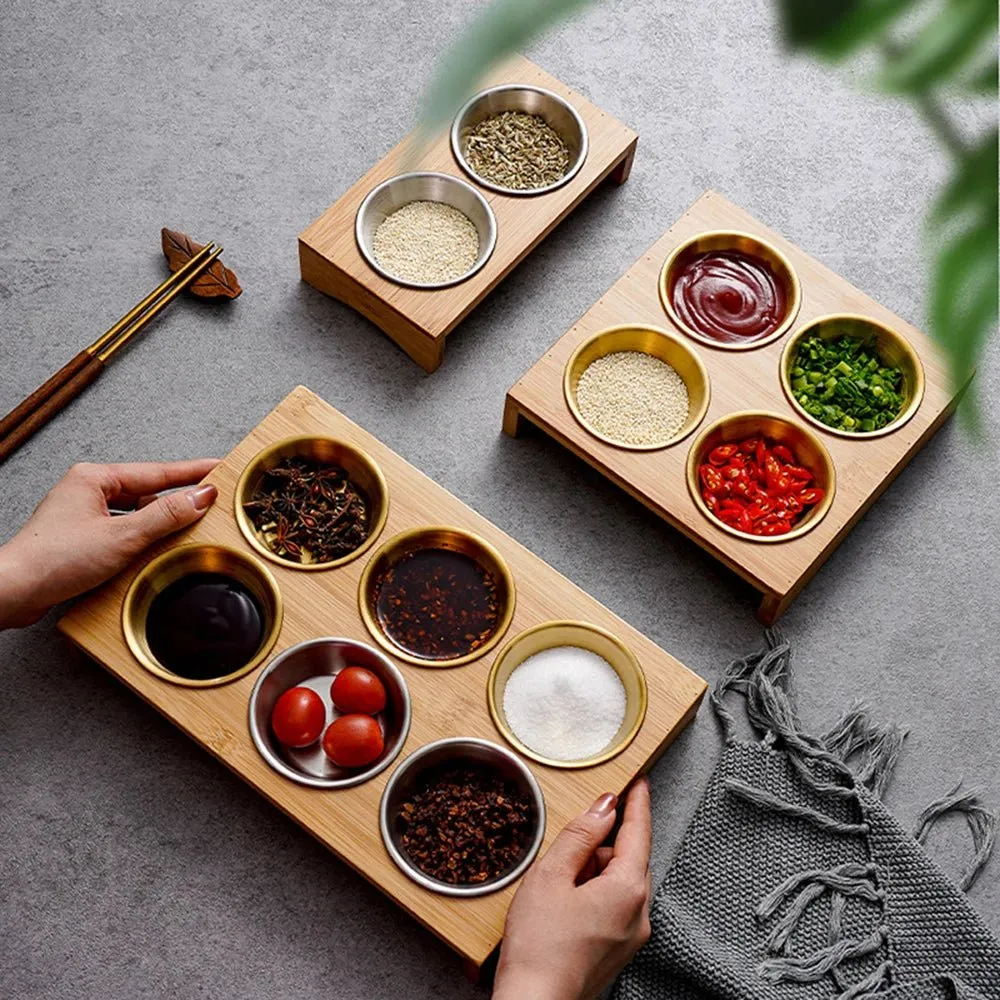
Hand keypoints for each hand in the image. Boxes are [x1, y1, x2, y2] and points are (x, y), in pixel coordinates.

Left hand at [0, 459, 218, 627]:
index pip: (156, 471)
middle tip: (209, 501)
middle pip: (147, 491)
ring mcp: (83, 513)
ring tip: (187, 527)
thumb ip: (166, 516)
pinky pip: (123, 529)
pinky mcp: (82, 537)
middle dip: (177, 499)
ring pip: (135, 512)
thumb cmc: (54, 560)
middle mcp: (87, 490)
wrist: (14, 591)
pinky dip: (142, 536)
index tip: (218, 468)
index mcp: (94, 477)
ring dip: (159, 522)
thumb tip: (200, 498)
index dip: (192, 472)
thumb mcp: (123, 536)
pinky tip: (155, 547)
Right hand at [494, 778, 651, 999]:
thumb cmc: (539, 945)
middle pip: (625, 859)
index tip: (638, 781)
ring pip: (616, 884)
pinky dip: (591, 897)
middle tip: (561, 858)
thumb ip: (580, 835)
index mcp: (628, 889)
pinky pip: (612, 907)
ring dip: (590, 875)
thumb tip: (604, 807)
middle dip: (596, 849)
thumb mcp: (552, 875)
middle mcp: (639, 913)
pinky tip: (562, 909)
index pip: (638, 833)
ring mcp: (631, 936)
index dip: (637, 803)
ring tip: (554, 892)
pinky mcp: (618, 951)